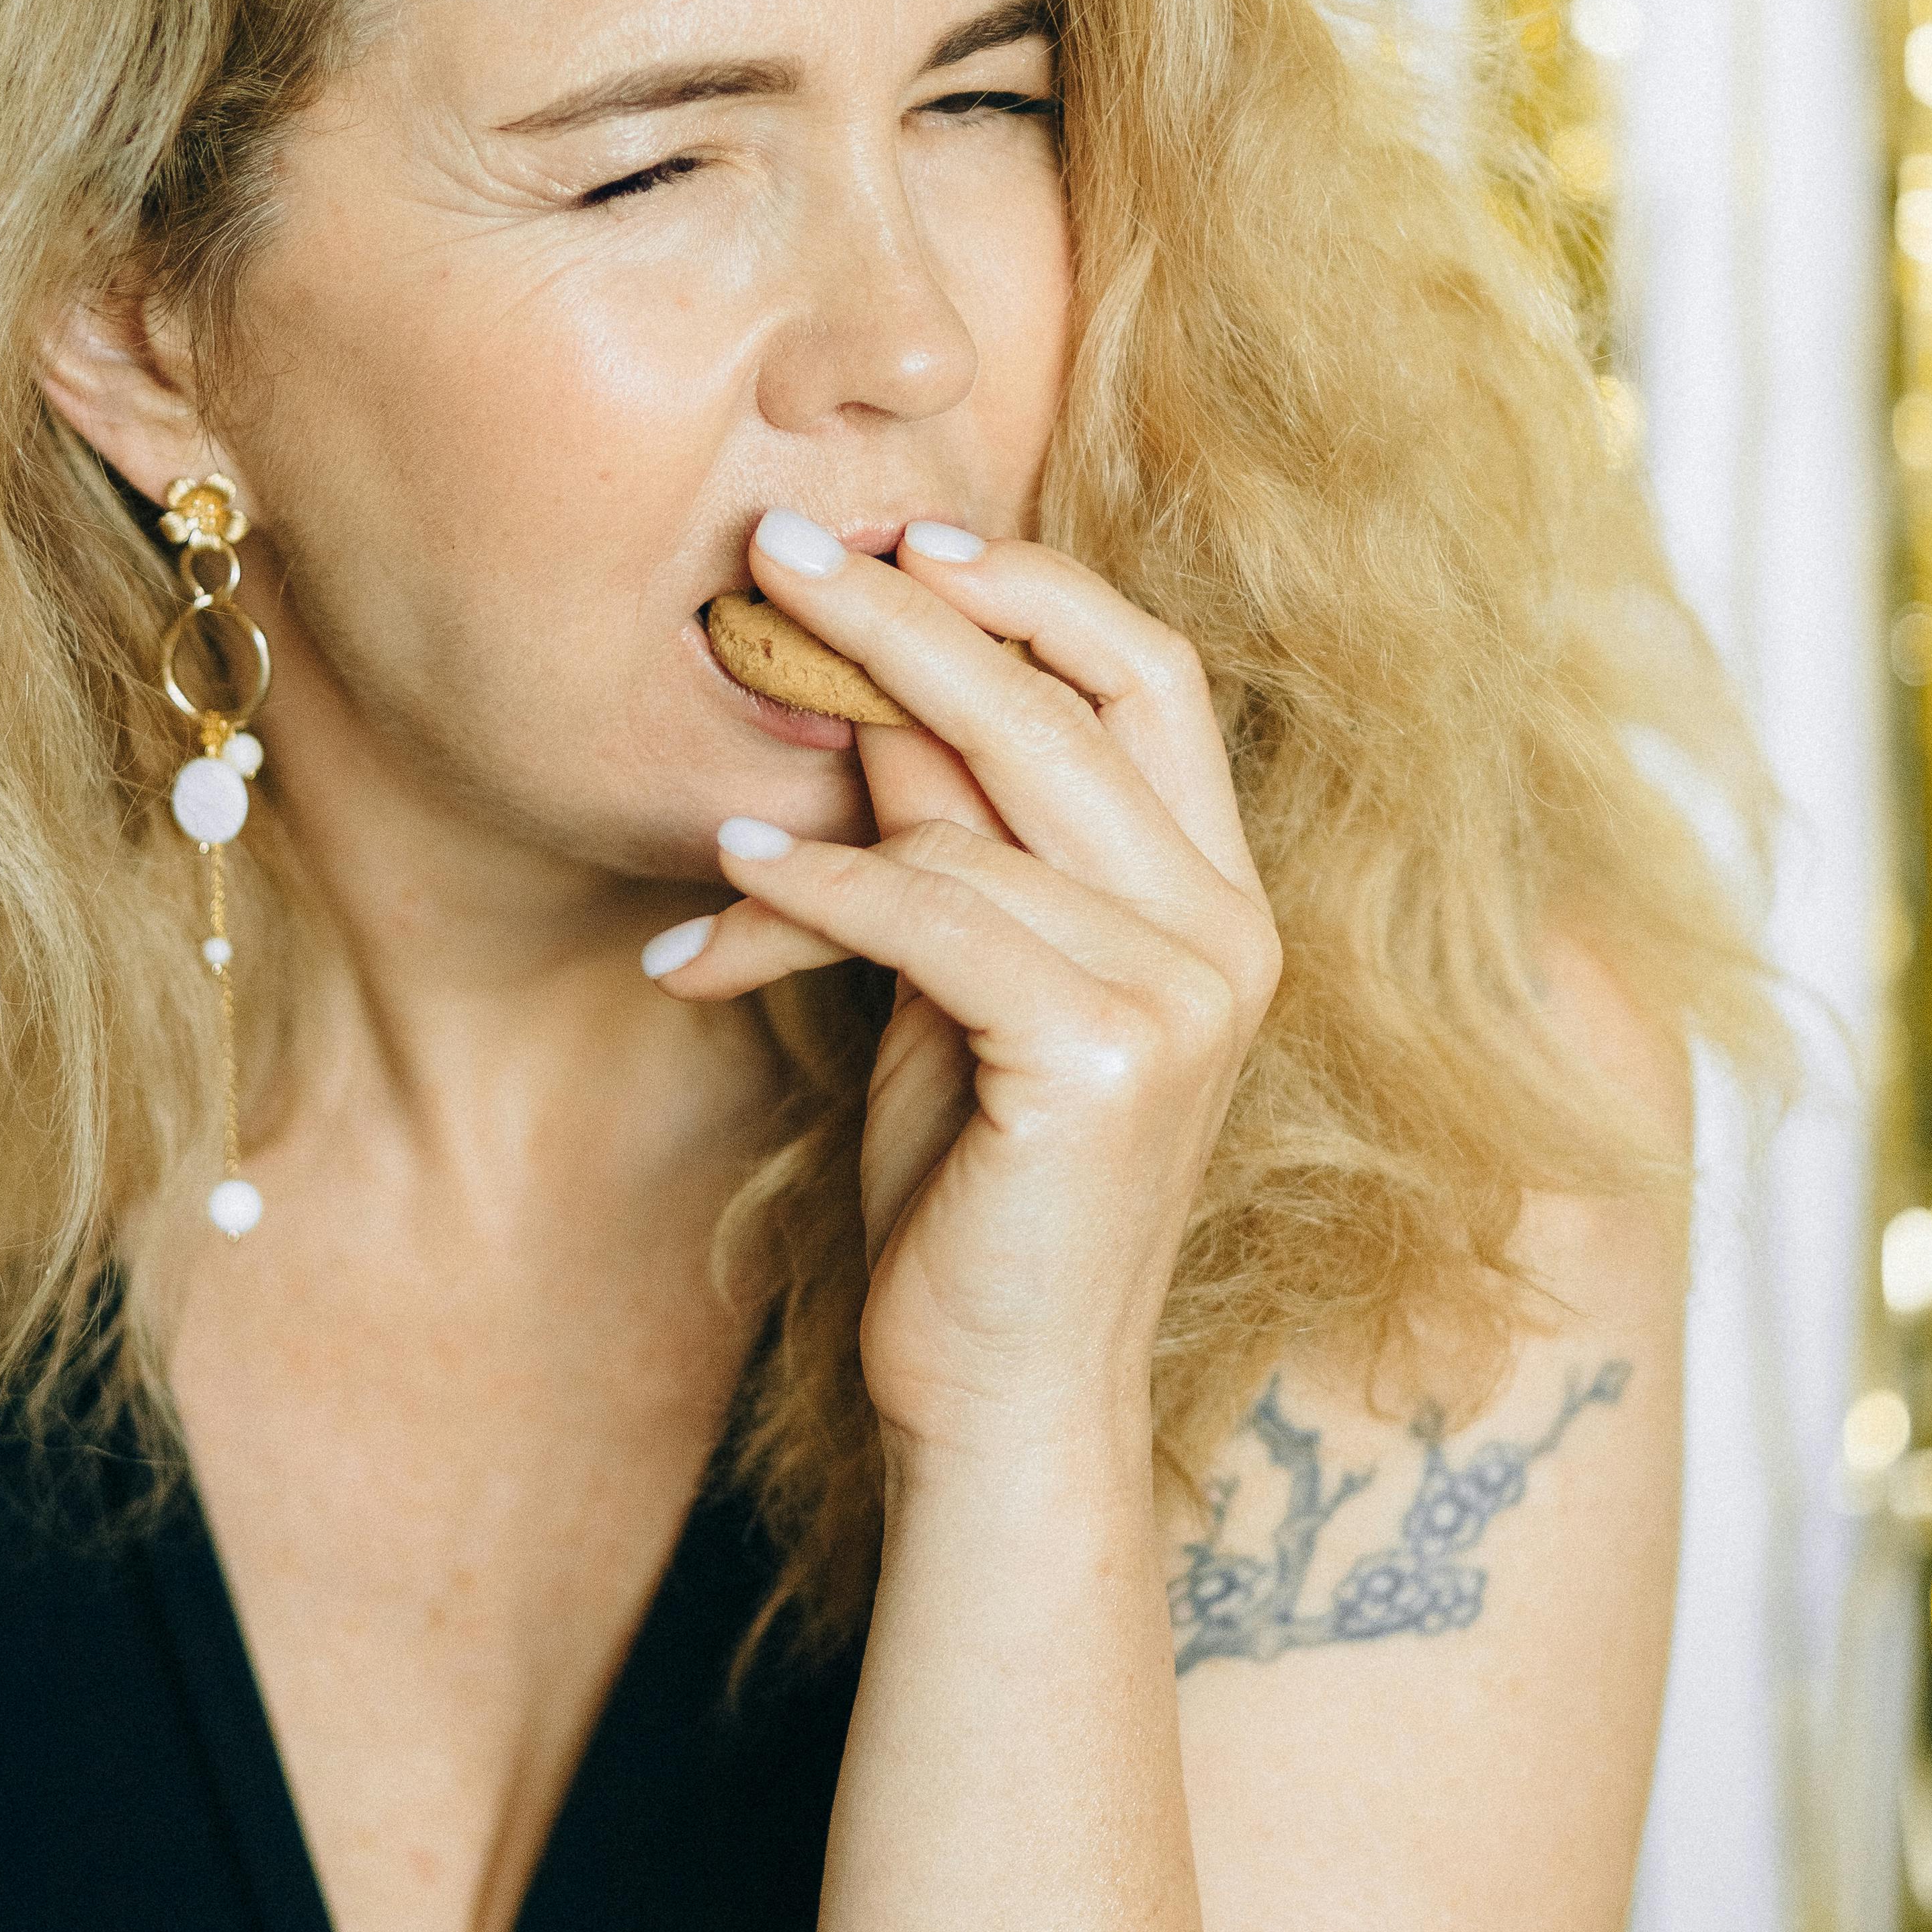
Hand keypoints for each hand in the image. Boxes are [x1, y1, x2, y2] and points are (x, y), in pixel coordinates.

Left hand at [653, 512, 1279, 1464]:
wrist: (997, 1395)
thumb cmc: (970, 1186)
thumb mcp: (956, 975)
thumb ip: (946, 830)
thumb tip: (870, 670)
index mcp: (1218, 894)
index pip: (1148, 673)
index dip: (1027, 589)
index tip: (901, 537)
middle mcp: (1227, 930)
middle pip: (1061, 706)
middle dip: (907, 615)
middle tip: (773, 551)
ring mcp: (1183, 994)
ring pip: (971, 819)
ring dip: (814, 791)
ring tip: (704, 802)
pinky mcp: (1106, 1058)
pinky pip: (929, 916)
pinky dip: (813, 888)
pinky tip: (721, 888)